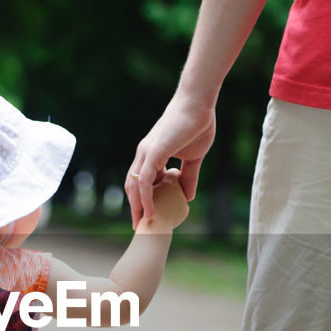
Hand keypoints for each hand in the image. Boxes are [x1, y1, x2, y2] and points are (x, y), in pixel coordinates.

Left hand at [125, 96, 215, 224]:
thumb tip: (188, 197)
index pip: (140, 181)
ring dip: (137, 206)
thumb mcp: (194, 158)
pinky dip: (145, 197)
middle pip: (132, 185)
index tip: (147, 217)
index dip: (142, 200)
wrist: (198, 103)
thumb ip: (189, 176)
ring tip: (143, 224)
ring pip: (135, 184)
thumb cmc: (197, 125)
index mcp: (151, 155)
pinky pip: (145, 179)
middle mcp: (144, 154)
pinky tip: (150, 210)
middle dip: (135, 207)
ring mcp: (146, 153)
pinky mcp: (153, 152)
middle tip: (140, 227)